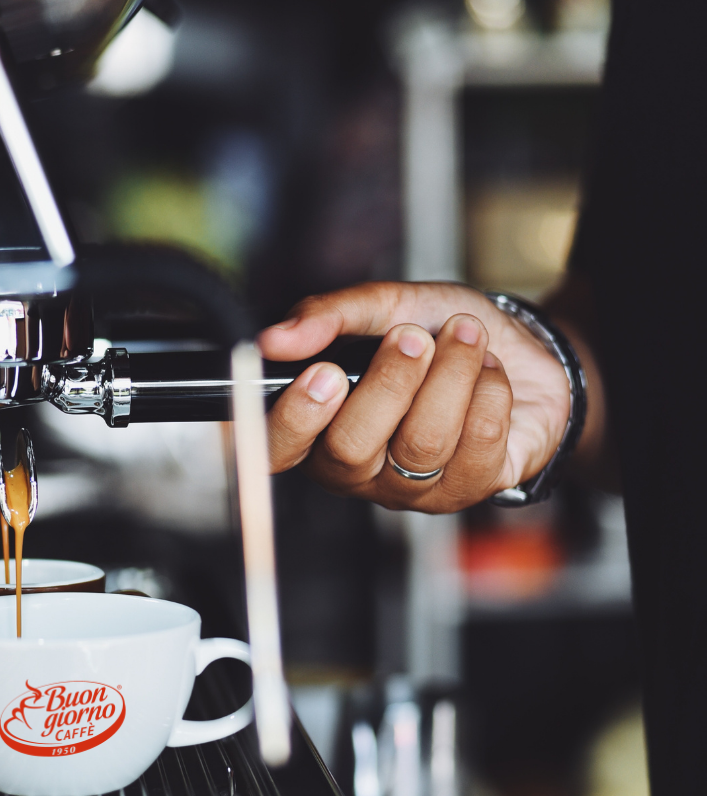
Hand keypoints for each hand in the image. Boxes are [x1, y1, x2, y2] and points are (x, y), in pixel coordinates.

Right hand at [258, 282, 570, 511]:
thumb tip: (275, 338)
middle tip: (413, 336)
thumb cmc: (439, 332)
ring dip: (451, 374)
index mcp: (316, 429)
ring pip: (422, 443)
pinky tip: (489, 372)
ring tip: (465, 336)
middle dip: (389, 382)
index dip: (295, 420)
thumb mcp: (382, 307)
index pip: (276, 452)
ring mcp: (410, 487)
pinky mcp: (469, 489)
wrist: (519, 346)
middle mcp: (356, 469)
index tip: (326, 372)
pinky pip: (477, 442)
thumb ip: (327, 317)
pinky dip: (489, 390)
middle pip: (350, 449)